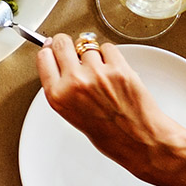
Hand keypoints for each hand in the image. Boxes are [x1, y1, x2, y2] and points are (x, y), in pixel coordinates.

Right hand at [36, 35, 185, 185]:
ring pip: (88, 45)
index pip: (44, 57)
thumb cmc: (110, 135)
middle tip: (75, 51)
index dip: (50, 50)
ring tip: (103, 74)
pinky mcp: (118, 68)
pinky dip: (111, 56)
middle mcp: (74, 82)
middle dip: (68, 45)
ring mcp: (97, 74)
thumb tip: (59, 62)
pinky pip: (108, 48)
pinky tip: (115, 73)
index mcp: (58, 96)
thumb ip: (63, 88)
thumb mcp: (72, 114)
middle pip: (62, 43)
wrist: (141, 142)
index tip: (54, 47)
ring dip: (94, 55)